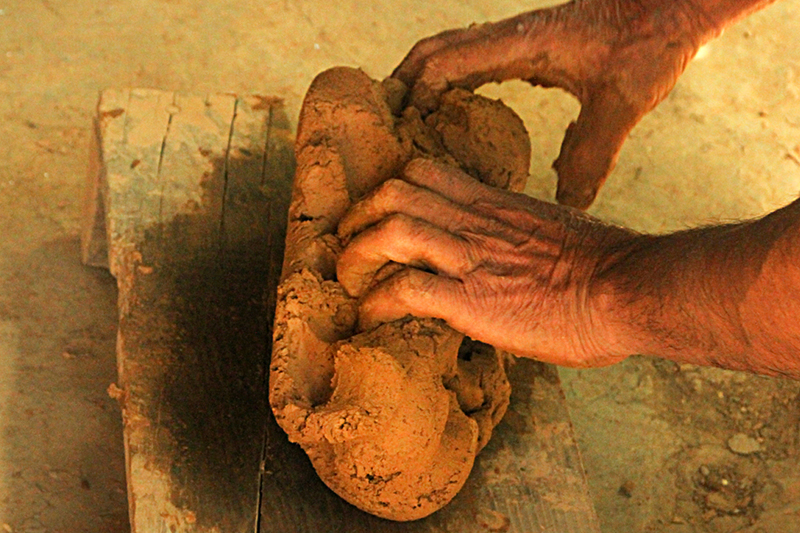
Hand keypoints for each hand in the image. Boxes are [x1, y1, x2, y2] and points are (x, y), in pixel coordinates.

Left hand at [336, 158, 636, 367]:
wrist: (630, 289)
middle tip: (349, 244)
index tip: (377, 215)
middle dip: (359, 216)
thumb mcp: (551, 232)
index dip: (389, 189)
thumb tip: (499, 255)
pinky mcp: (474, 301)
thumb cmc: (605, 268)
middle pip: (395, 192)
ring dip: (357, 254)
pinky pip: (406, 290)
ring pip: (392, 230)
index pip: (425, 172)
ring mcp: (473, 258)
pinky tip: (371, 318)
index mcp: (494, 204)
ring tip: (349, 280)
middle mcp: (476, 222)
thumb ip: (514, 234)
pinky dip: (377, 303)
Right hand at [393, 0, 715, 208]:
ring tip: (407, 119)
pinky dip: (450, 79)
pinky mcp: (529, 43)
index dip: (414, 96)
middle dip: (402, 85)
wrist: (671, 4)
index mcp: (520, 46)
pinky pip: (473, 57)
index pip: (444, 63)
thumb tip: (567, 205)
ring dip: (422, 79)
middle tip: (385, 125)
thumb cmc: (648, 43)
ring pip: (448, 49)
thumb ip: (591, 156)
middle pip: (432, 51)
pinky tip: (457, 110)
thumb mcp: (620, 104)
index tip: (400, 132)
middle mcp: (510, 37)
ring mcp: (517, 37)